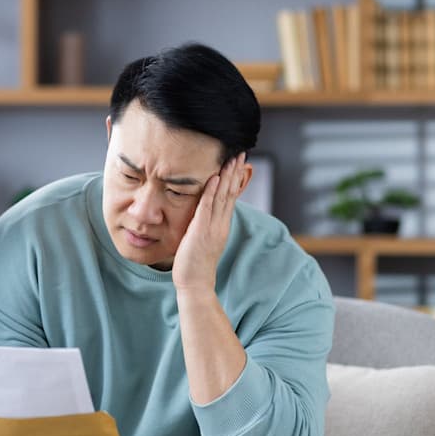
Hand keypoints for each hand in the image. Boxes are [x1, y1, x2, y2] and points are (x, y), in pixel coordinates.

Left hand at [172, 153, 249, 293]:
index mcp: (222, 225)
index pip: (231, 197)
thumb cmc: (195, 263)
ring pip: (222, 197)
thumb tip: (205, 214)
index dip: (235, 179)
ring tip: (231, 158)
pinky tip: (214, 177)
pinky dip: (211, 191)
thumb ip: (206, 225)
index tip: (238, 162)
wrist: (196, 284)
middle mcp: (221, 224)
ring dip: (226, 176)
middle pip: (230, 193)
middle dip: (234, 172)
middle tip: (240, 152)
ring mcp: (213, 228)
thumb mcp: (203, 240)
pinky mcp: (201, 232)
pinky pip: (207, 208)